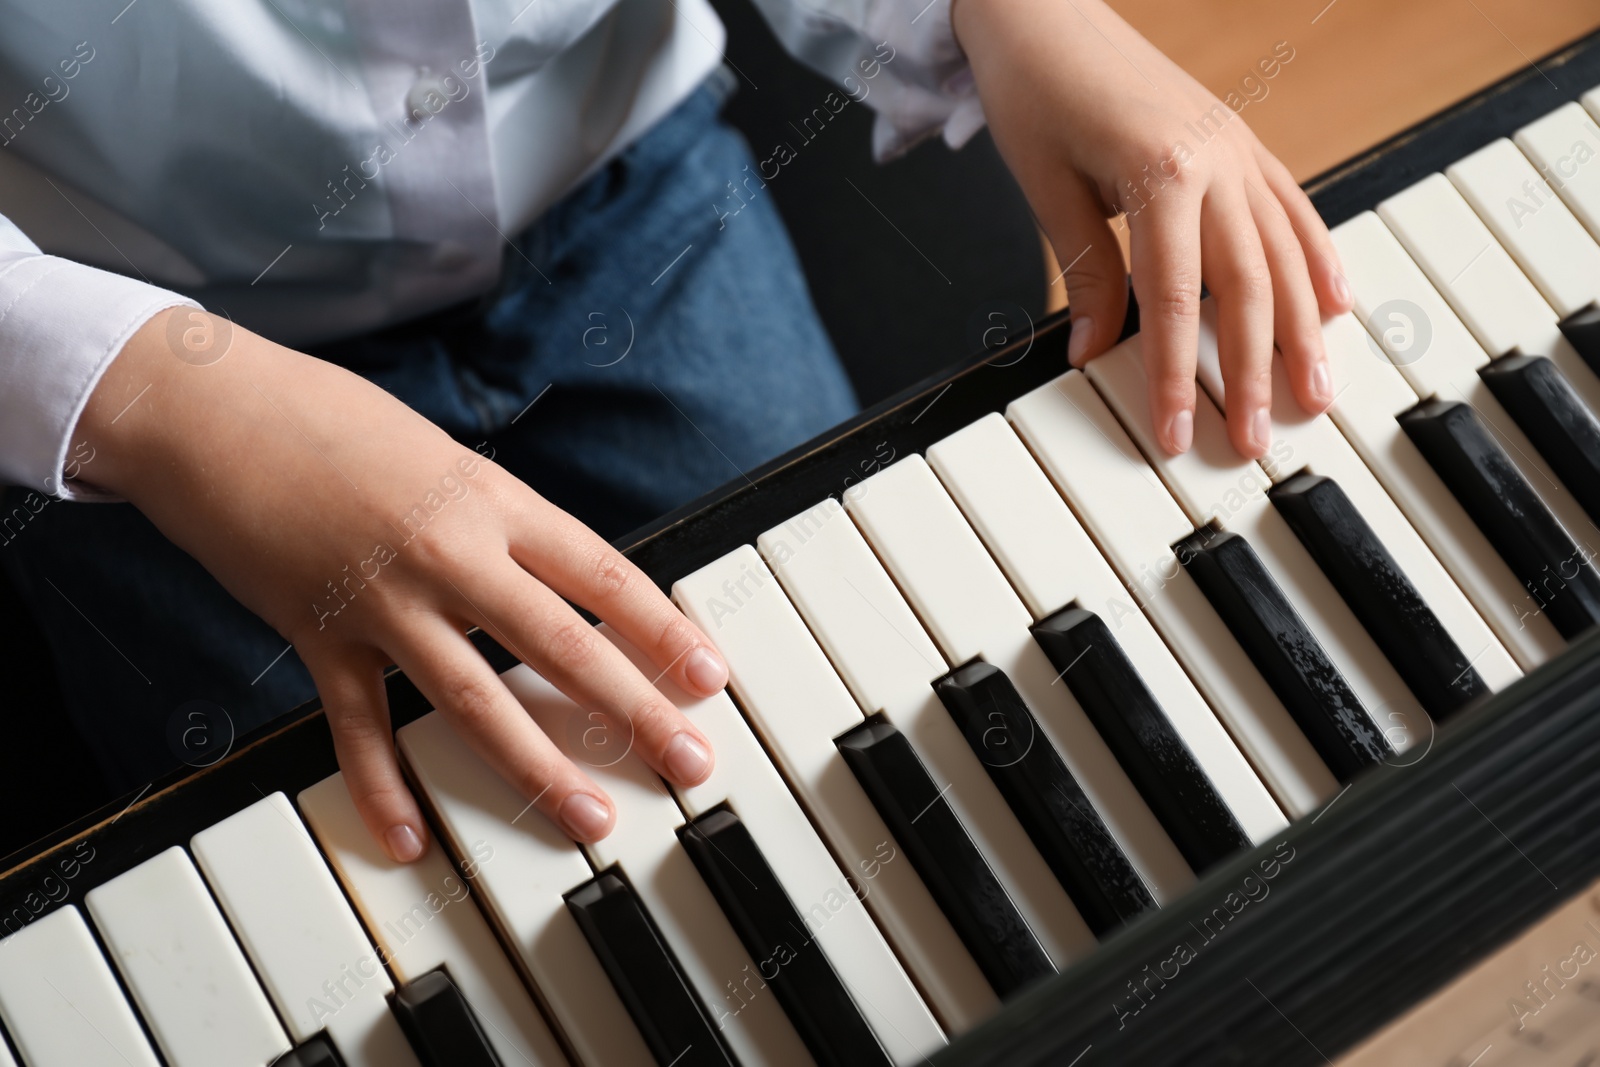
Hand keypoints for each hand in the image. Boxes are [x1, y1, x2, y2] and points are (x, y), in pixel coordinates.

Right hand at [76, 309, 728, 859]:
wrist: (210, 409)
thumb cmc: (329, 419)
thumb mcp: (444, 455)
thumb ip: (498, 519)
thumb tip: (558, 576)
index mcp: (490, 499)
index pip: (600, 574)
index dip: (662, 630)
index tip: (709, 673)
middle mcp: (449, 553)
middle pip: (562, 646)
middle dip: (636, 711)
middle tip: (689, 760)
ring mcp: (384, 602)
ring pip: (477, 701)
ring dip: (540, 767)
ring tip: (591, 817)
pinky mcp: (319, 636)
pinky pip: (358, 729)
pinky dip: (383, 789)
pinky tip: (411, 839)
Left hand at [952, 0, 1352, 456]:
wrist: (1045, 11)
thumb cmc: (1036, 91)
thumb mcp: (1047, 189)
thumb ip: (1084, 273)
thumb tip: (1092, 353)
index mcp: (1162, 173)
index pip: (1173, 300)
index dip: (1176, 374)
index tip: (1175, 432)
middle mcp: (1216, 161)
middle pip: (1246, 288)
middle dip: (1252, 372)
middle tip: (1255, 439)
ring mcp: (1237, 149)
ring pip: (1285, 253)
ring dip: (1302, 331)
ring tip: (1315, 392)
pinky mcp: (1242, 142)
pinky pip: (1293, 207)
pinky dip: (1316, 258)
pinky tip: (1333, 303)